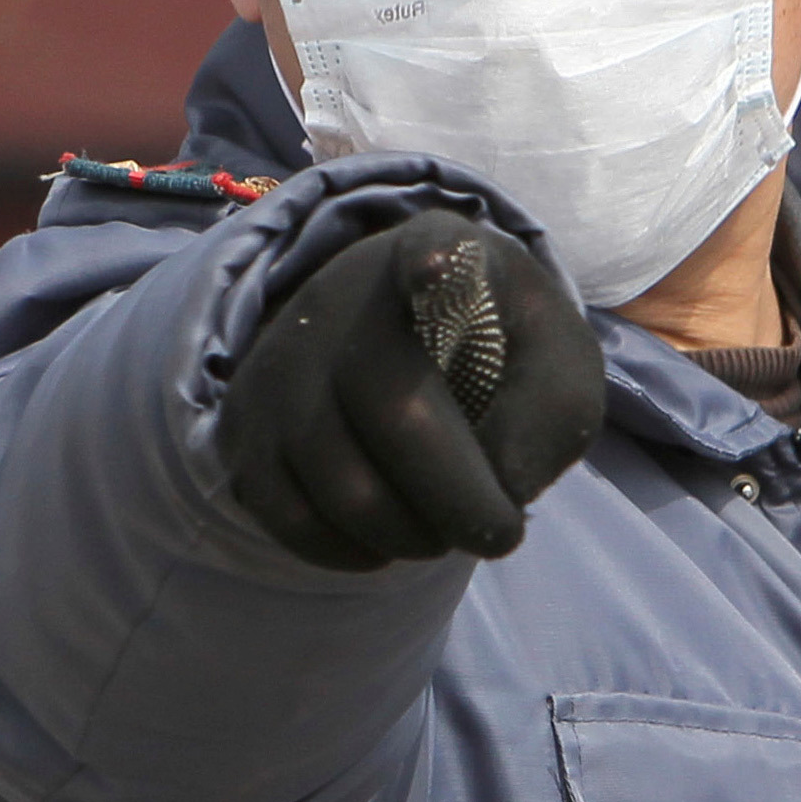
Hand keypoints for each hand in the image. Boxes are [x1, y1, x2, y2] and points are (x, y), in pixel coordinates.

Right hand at [219, 209, 604, 568]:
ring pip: (340, 481)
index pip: (431, 251)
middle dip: (457, 499)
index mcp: (437, 255)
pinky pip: (291, 516)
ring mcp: (282, 361)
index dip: (435, 262)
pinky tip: (386, 539)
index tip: (438, 267)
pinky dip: (349, 550)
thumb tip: (503, 484)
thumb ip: (554, 411)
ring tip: (442, 529)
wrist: (406, 357)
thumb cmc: (495, 355)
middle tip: (501, 534)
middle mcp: (341, 296)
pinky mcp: (246, 423)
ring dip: (409, 535)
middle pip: (395, 411)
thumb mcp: (553, 366)